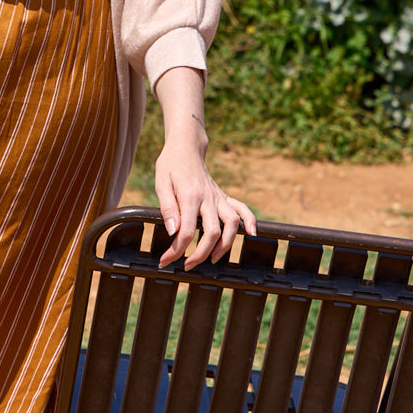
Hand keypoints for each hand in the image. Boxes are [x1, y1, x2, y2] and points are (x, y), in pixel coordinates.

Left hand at [151, 66, 255, 269]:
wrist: (186, 147)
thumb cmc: (170, 165)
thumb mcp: (161, 183)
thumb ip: (167, 208)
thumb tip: (173, 232)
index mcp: (190, 195)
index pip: (186, 230)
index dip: (176, 250)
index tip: (166, 260)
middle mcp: (208, 197)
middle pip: (212, 232)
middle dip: (200, 254)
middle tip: (187, 265)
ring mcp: (218, 197)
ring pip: (231, 224)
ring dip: (225, 245)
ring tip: (212, 258)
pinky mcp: (224, 197)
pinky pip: (242, 209)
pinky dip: (250, 221)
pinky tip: (252, 234)